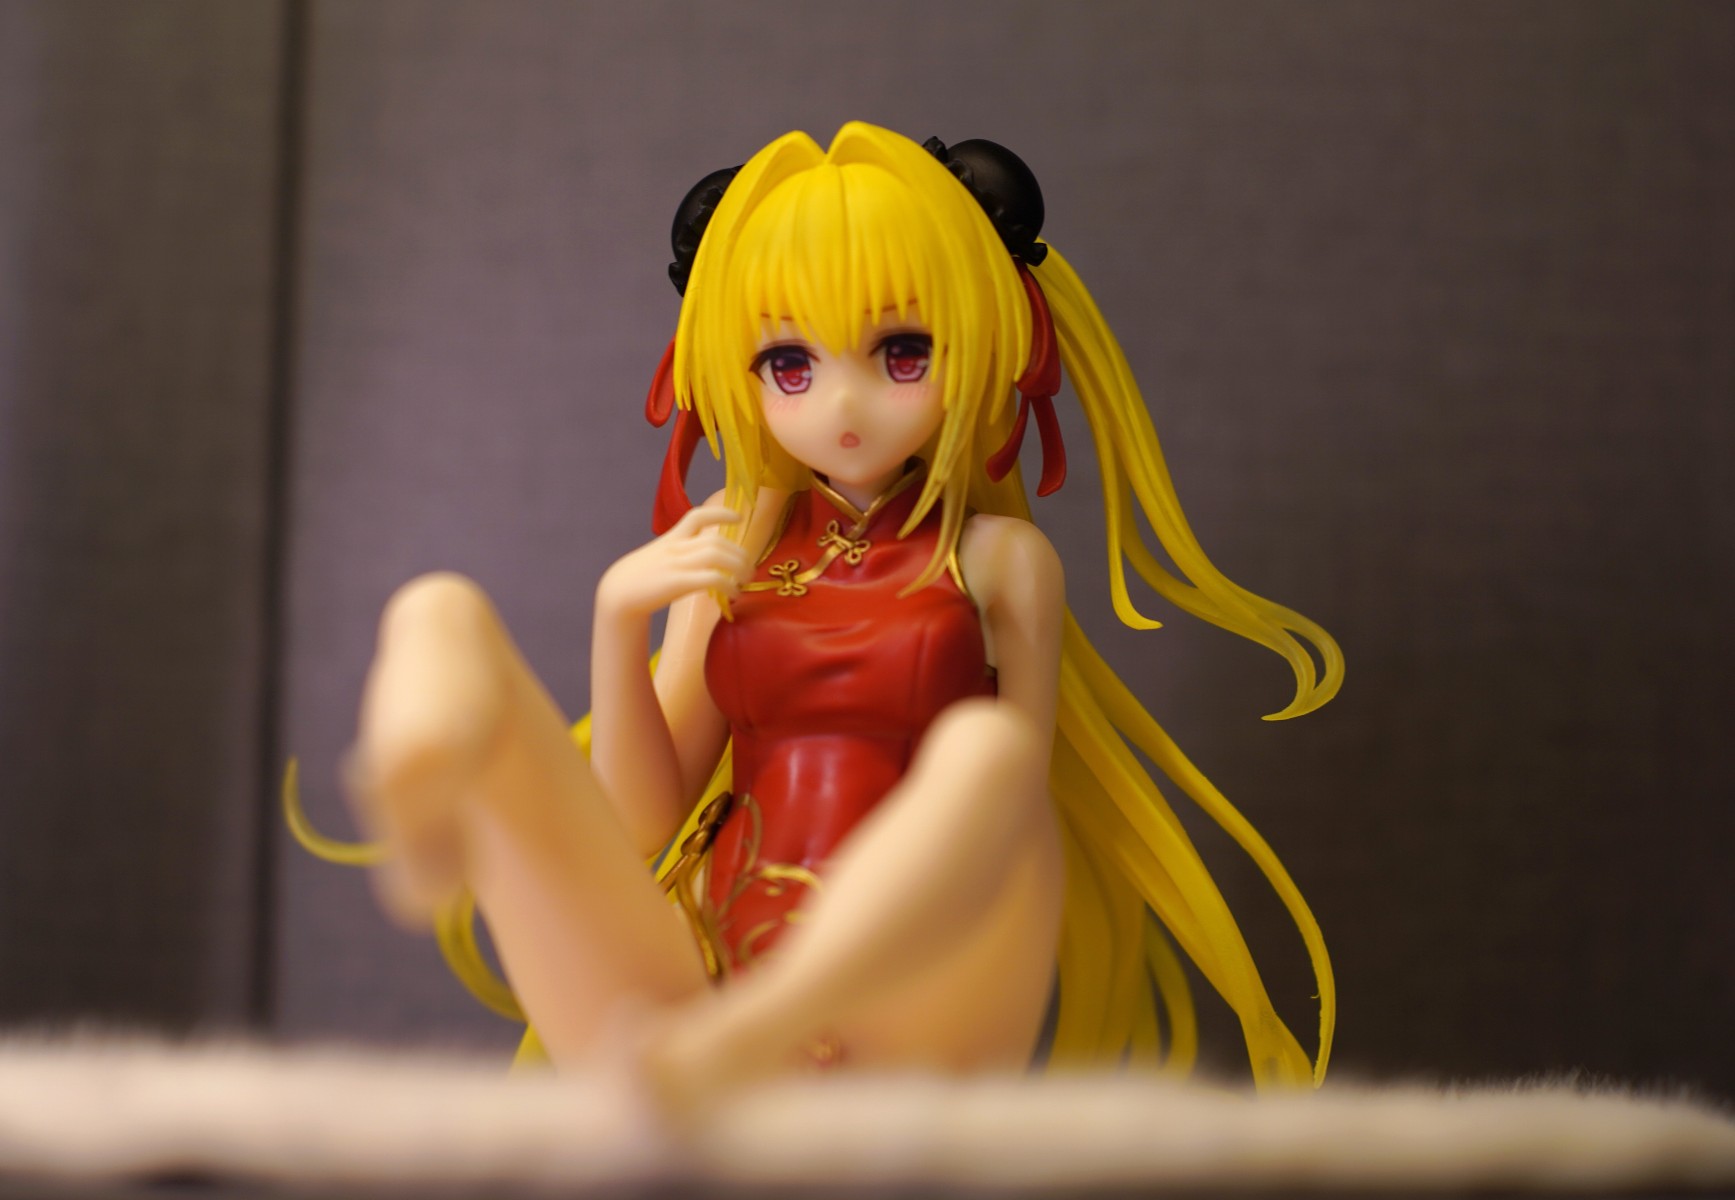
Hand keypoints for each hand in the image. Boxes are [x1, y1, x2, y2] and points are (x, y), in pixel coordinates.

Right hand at [596, 505, 750, 621]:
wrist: (617, 593)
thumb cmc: (641, 578)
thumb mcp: (659, 556)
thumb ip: (679, 553)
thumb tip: (702, 560)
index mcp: (672, 538)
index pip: (697, 516)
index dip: (720, 513)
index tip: (738, 517)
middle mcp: (676, 547)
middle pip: (716, 541)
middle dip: (739, 553)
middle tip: (750, 567)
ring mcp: (677, 564)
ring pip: (718, 555)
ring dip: (739, 567)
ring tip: (746, 579)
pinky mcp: (678, 582)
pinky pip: (712, 578)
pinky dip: (729, 585)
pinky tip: (734, 594)